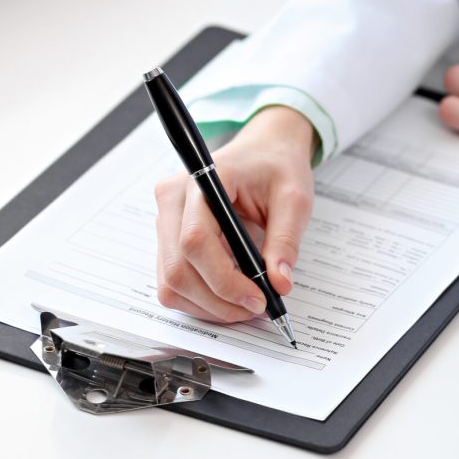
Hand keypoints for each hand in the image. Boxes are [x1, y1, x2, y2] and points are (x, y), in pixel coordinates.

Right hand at [153, 106, 315, 322]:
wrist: (263, 150)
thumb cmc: (276, 167)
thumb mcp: (294, 198)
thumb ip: (286, 241)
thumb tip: (279, 284)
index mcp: (202, 180)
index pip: (195, 240)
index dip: (224, 279)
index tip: (258, 298)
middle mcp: (172, 199)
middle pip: (177, 269)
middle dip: (217, 300)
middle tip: (256, 307)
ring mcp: (164, 219)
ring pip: (170, 282)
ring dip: (207, 305)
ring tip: (244, 303)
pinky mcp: (168, 238)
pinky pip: (172, 281)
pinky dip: (200, 298)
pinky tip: (229, 294)